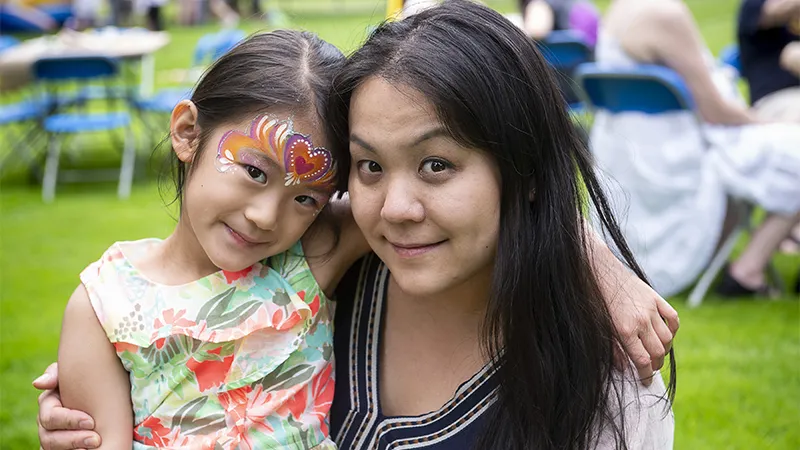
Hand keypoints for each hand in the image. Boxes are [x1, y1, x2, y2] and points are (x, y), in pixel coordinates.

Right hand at [33, 363, 100, 449]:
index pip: (51, 416)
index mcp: (48, 404)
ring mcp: (52, 438)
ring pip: (52, 449)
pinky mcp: (61, 448)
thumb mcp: (74, 372)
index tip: (92, 422)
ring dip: (73, 449)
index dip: (70, 420)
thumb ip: (56, 373)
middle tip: (96, 439)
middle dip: (74, 439)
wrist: (104, 392)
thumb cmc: (89, 378)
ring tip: (95, 446)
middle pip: (50, 438)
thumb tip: (38, 383)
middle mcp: (46, 424)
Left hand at [602, 271, 679, 385]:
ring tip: (657, 355)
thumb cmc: (596, 301)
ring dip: (664, 350)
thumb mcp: (600, 328)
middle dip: (655, 365)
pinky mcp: (656, 298)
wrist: (600, 271)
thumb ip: (614, 349)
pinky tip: (667, 335)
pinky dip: (673, 330)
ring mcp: (651, 309)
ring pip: (667, 338)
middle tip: (650, 369)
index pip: (642, 361)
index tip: (646, 381)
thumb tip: (626, 369)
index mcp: (624, 330)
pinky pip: (673, 318)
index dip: (646, 375)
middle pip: (657, 352)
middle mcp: (641, 321)